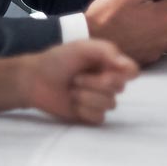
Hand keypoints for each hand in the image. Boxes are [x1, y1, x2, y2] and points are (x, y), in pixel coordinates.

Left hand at [17, 38, 138, 124]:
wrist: (34, 80)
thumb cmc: (58, 60)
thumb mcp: (83, 47)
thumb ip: (108, 52)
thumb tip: (131, 68)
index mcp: (110, 64)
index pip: (132, 72)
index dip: (122, 73)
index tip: (107, 68)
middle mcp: (108, 82)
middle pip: (119, 88)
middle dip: (95, 83)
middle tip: (76, 78)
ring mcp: (100, 100)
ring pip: (109, 104)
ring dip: (87, 97)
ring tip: (72, 90)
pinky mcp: (90, 116)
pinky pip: (99, 118)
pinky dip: (84, 111)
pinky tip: (73, 104)